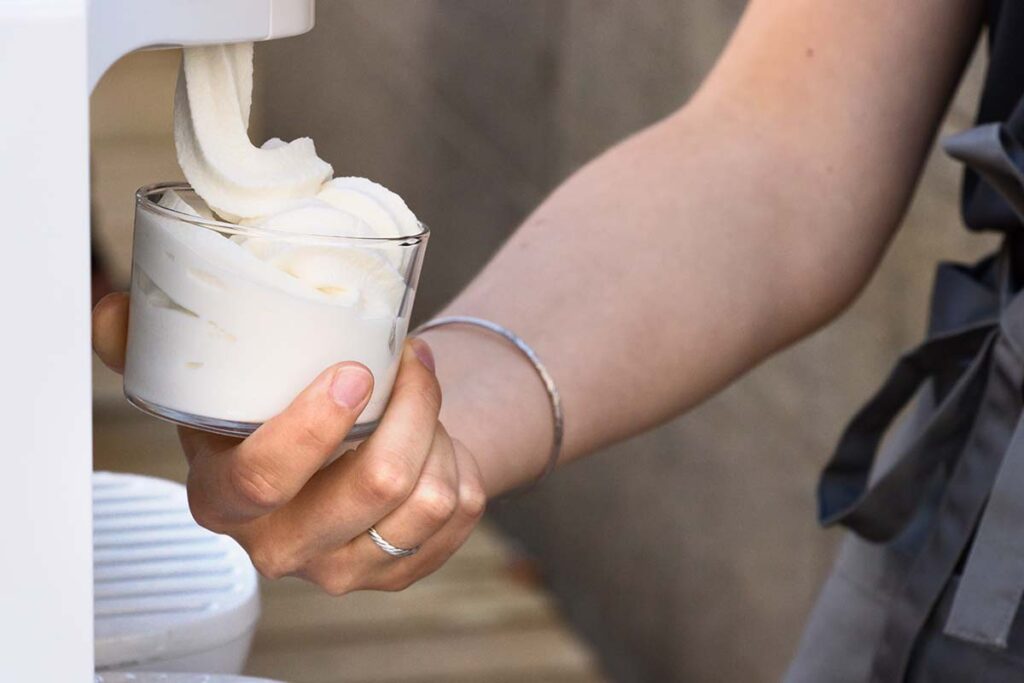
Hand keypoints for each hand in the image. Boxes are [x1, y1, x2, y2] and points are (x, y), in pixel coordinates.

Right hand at [92, 292, 486, 593]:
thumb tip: (111, 308)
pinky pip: (459, 509)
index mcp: (225, 499)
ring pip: (429, 495)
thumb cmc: (273, 413)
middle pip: (374, 485)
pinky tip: (434, 436)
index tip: (354, 370)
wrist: (333, 459)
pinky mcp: (402, 572)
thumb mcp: (211, 384)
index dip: (314, 427)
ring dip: (438, 426)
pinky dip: (460, 457)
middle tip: (411, 360)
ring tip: (423, 392)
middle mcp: (283, 546)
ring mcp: (346, 568)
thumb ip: (152, 346)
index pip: (264, 478)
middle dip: (411, 407)